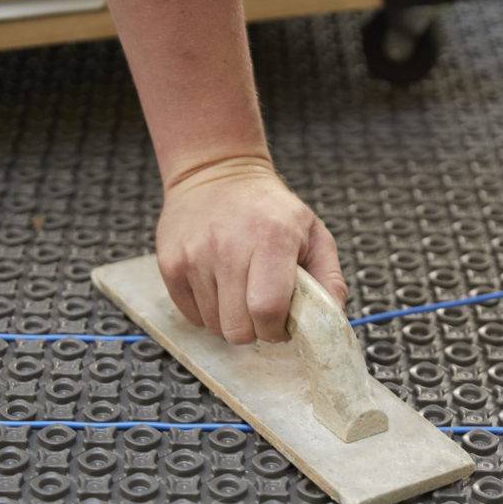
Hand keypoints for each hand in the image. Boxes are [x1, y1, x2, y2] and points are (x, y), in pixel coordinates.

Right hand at [156, 157, 346, 343]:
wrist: (216, 173)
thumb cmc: (271, 210)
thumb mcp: (313, 233)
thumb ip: (329, 278)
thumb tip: (332, 320)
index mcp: (271, 239)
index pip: (267, 310)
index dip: (277, 330)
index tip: (282, 324)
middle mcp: (227, 248)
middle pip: (238, 328)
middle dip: (255, 330)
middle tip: (262, 311)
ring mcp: (194, 257)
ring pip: (214, 326)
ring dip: (231, 320)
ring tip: (240, 291)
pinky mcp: (170, 264)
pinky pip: (192, 315)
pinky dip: (209, 311)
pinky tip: (220, 286)